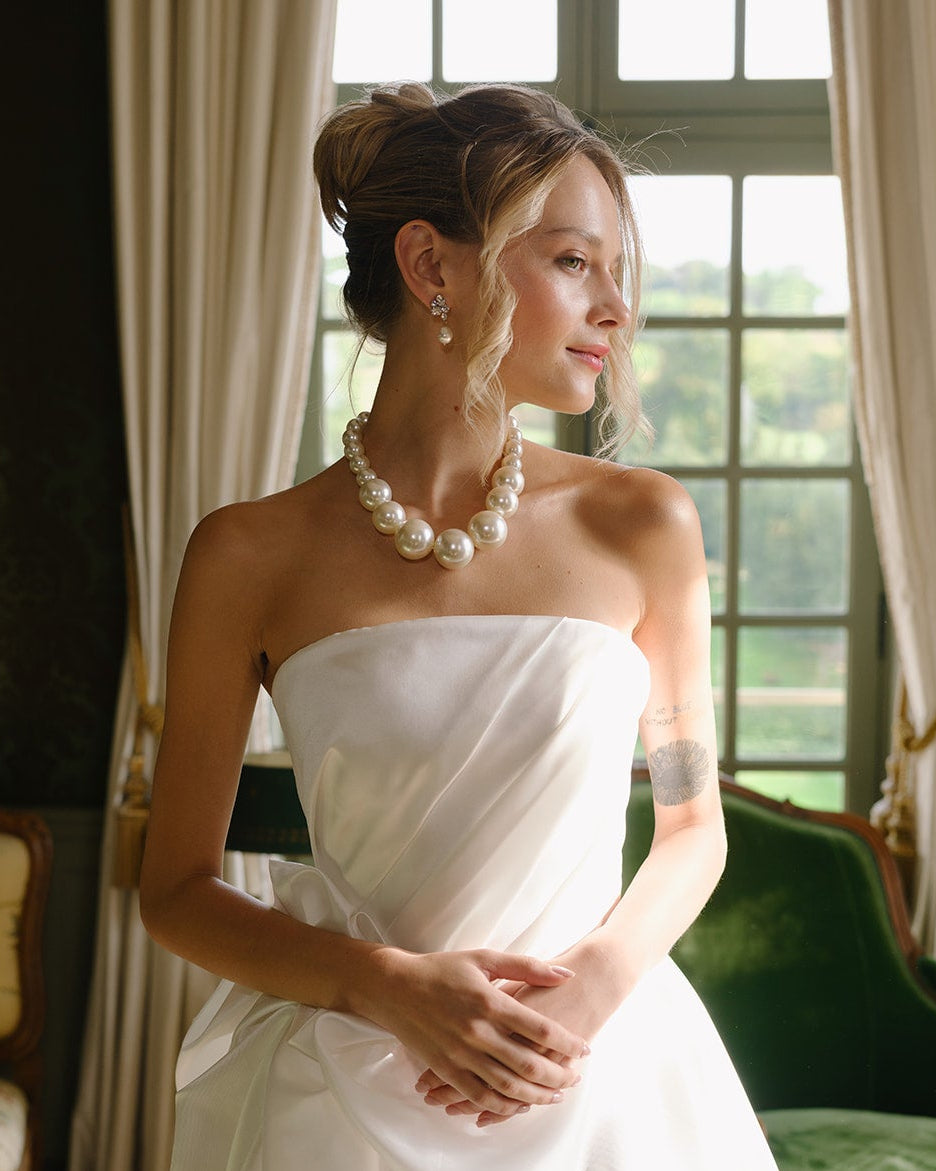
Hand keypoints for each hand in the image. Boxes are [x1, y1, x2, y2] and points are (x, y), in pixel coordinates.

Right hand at [416, 943, 620, 1126]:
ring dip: (535, 1095)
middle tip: (575, 1078)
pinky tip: (518, 1105)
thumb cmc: (441, 969)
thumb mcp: (484, 958)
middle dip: (558, 1075)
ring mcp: (460, 1054)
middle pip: (528, 1063)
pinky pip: (479, 1096)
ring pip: (507, 1086)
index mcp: (489, 1002)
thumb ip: (526, 967)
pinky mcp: (446, 1069)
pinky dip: (502, 1106)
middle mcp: (477, 1032)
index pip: (539, 1029)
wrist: (395, 987)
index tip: (585, 1049)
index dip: (567, 1042)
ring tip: (555, 1095)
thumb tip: (566, 973)